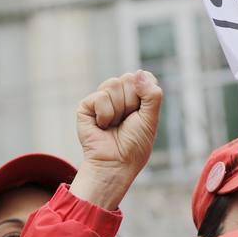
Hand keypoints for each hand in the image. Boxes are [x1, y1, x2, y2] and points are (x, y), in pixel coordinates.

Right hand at [69, 72, 162, 210]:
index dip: (145, 94)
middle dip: (131, 103)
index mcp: (136, 95)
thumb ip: (152, 94)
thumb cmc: (134, 145)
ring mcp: (101, 99)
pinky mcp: (86, 106)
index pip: (144, 77)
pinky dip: (105, 115)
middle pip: (129, 78)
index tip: (142, 113)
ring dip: (118, 110)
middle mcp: (118, 94)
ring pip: (113, 84)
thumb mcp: (151, 118)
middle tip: (127, 121)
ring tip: (114, 124)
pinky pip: (100, 97)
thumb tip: (138, 72)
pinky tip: (102, 126)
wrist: (116, 164)